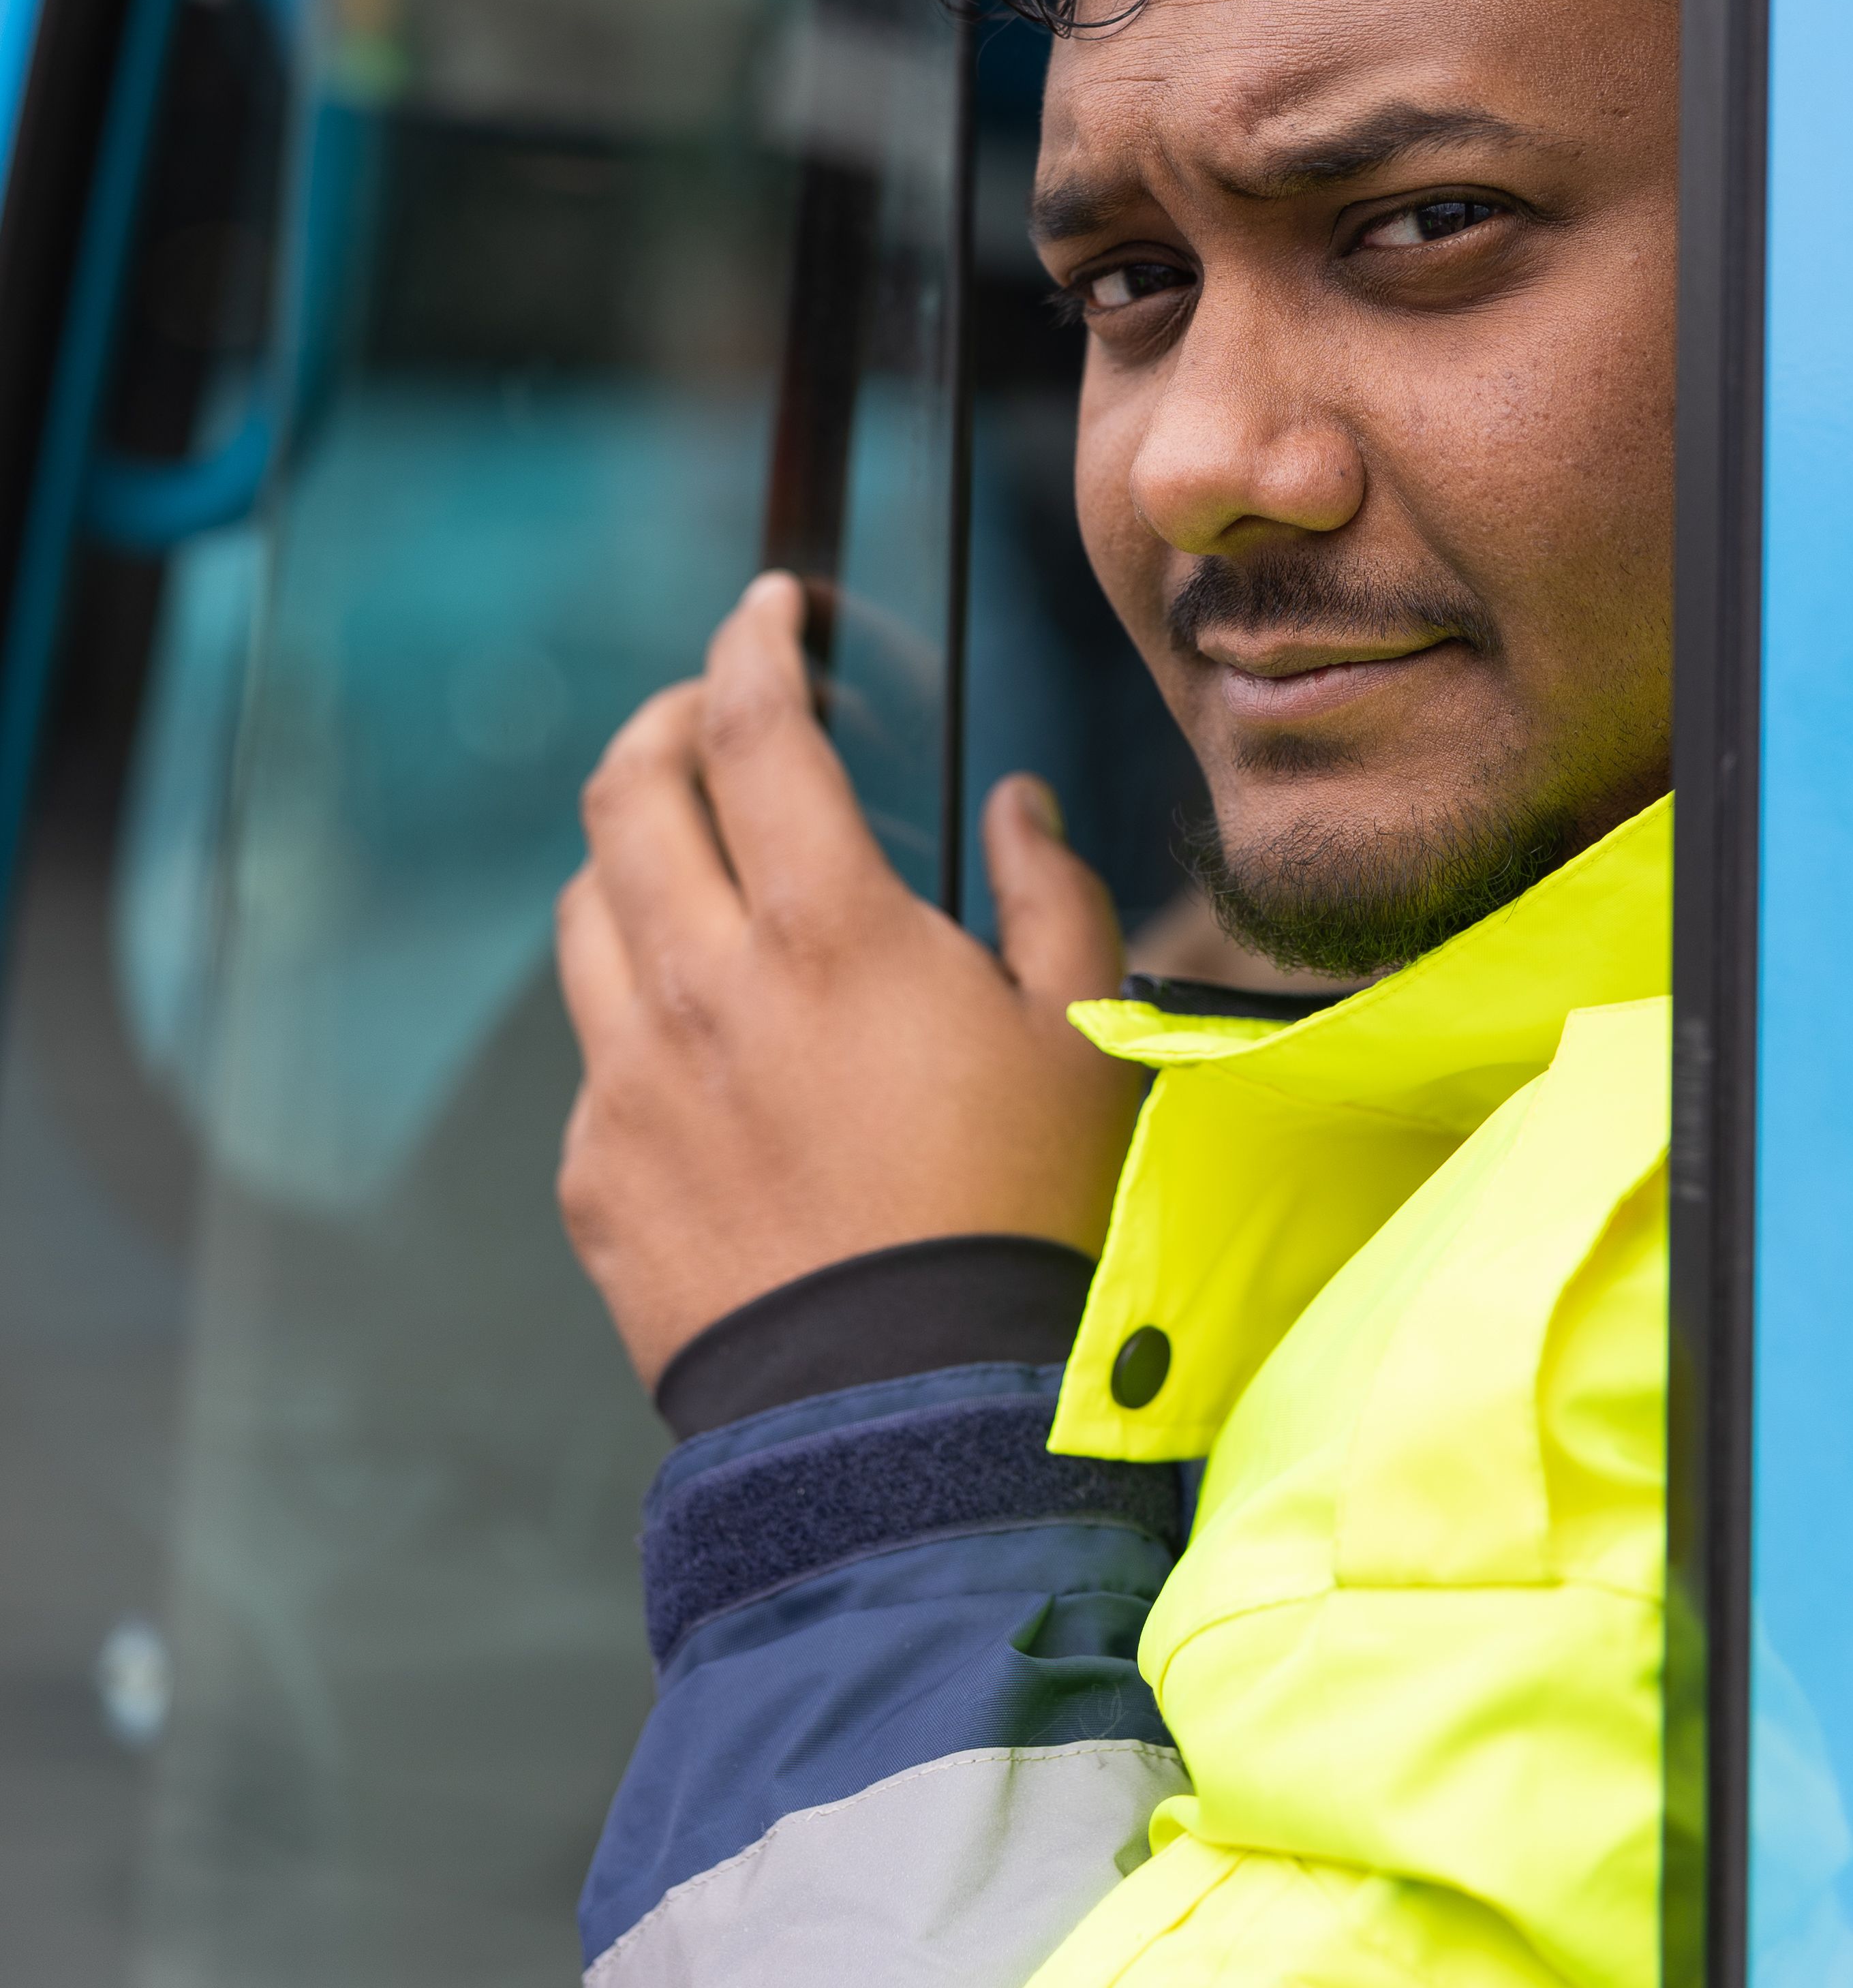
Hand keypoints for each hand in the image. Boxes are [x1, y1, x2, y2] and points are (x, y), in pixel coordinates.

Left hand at [554, 572, 1142, 1390]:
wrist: (911, 1424)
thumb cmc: (1026, 1225)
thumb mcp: (1085, 1038)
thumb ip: (1051, 895)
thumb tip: (1015, 805)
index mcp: (827, 930)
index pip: (750, 726)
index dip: (753, 642)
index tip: (768, 608)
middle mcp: (701, 985)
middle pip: (627, 792)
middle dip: (666, 723)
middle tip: (709, 709)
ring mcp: (627, 1084)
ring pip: (587, 910)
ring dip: (636, 856)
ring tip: (696, 864)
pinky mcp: (595, 1177)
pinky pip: (596, 1051)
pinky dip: (641, 1007)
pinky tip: (708, 1045)